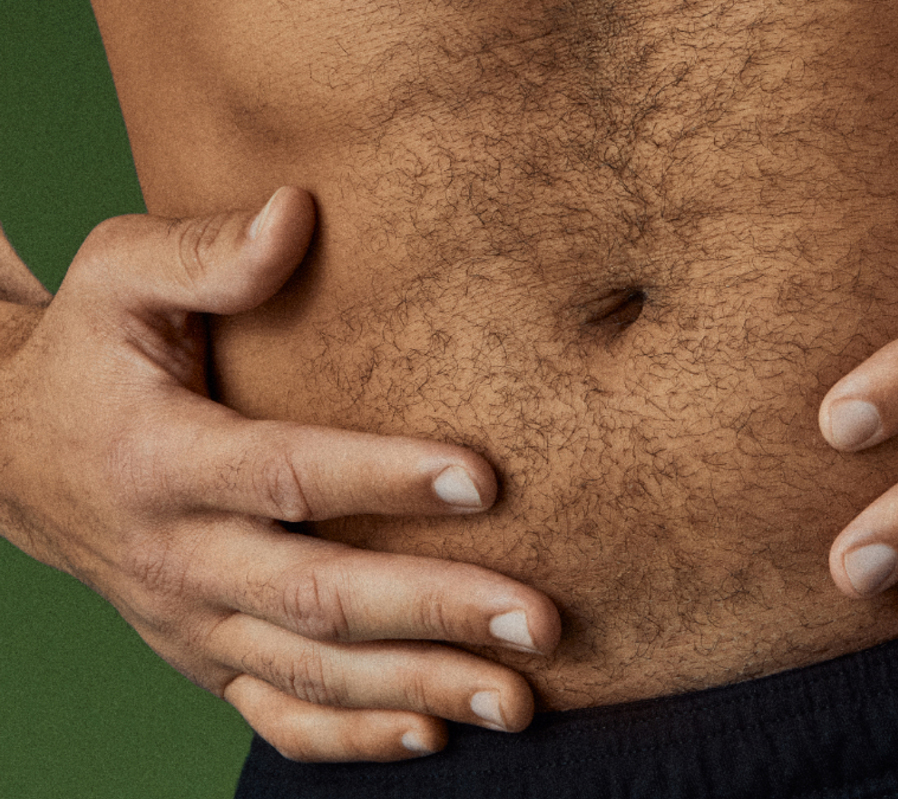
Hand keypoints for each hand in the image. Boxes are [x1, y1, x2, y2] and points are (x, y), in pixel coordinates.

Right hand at [0, 188, 561, 761]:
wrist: (12, 454)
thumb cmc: (94, 352)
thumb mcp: (118, 278)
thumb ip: (204, 252)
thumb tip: (298, 213)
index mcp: (161, 458)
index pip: (286, 475)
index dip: (384, 479)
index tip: (485, 479)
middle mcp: (177, 556)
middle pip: (317, 597)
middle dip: (435, 611)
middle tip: (541, 620)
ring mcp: (191, 622)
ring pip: (312, 672)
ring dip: (421, 689)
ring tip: (522, 699)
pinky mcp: (206, 657)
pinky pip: (277, 717)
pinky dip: (352, 736)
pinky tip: (435, 735)